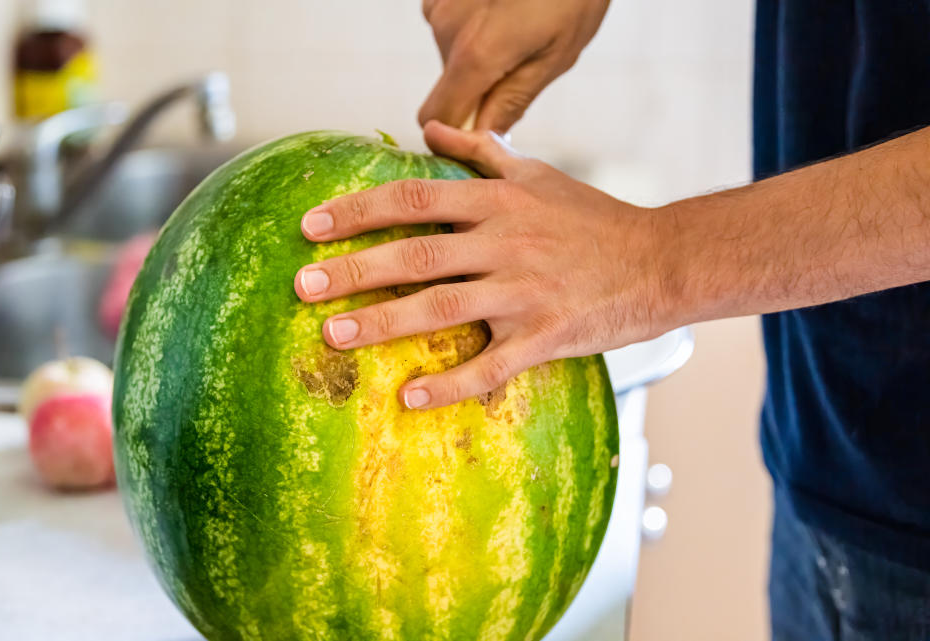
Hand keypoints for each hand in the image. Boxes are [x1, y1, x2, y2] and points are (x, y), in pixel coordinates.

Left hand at [294, 122, 674, 408]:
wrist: (663, 262)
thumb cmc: (595, 219)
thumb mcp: (540, 174)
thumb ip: (481, 153)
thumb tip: (429, 131)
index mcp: (499, 202)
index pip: (414, 199)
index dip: (358, 210)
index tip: (312, 226)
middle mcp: (505, 243)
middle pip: (415, 254)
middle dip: (354, 269)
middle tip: (303, 285)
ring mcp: (524, 292)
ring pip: (441, 308)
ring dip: (383, 322)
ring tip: (333, 335)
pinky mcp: (545, 337)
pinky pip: (490, 366)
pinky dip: (449, 385)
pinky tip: (409, 398)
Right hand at [419, 0, 610, 131]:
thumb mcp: (556, 53)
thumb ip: (514, 99)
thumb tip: (485, 137)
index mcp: (475, 55)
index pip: (438, 118)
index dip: (455, 132)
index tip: (482, 131)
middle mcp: (446, 29)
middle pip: (448, 84)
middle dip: (477, 86)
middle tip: (521, 62)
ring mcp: (439, 2)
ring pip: (449, 50)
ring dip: (475, 50)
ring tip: (518, 24)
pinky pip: (449, 20)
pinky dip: (471, 22)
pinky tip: (501, 5)